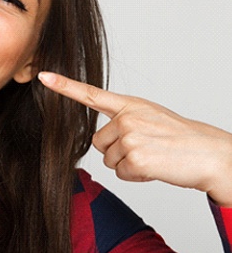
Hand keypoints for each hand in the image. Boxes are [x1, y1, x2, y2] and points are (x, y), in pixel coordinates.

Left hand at [39, 71, 231, 206]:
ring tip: (152, 156)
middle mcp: (126, 118)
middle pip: (98, 142)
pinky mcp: (135, 158)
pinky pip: (121, 173)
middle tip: (145, 148)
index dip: (64, 86)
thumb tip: (101, 139)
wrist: (208, 153)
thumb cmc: (179, 137)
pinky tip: (154, 167)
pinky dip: (136, 176)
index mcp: (129, 105)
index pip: (91, 94)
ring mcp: (130, 137)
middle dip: (117, 151)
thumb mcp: (150, 117)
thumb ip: (123, 120)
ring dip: (128, 164)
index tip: (43, 76)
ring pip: (109, 160)